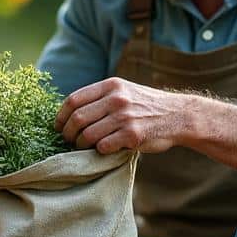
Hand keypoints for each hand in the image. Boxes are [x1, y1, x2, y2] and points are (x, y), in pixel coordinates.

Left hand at [54, 77, 187, 153]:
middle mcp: (116, 99)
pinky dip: (99, 151)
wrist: (179, 115)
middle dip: (68, 134)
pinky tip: (104, 150)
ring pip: (87, 135)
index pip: (73, 100)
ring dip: (81, 145)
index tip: (58, 127)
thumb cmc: (147, 106)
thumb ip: (101, 97)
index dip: (61, 116)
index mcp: (111, 85)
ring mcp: (124, 117)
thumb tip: (70, 113)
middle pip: (77, 119)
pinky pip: (103, 146)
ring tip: (84, 148)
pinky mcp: (132, 135)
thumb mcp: (124, 91)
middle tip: (69, 141)